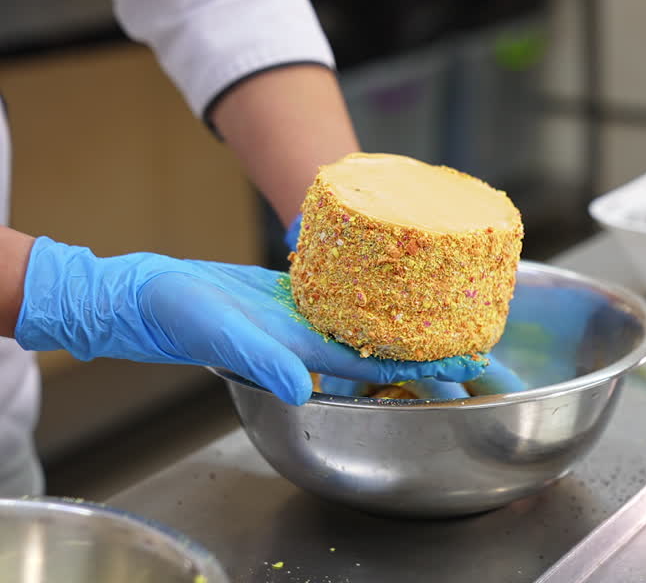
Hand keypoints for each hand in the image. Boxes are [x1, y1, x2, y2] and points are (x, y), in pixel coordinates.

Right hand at [15, 237, 486, 404]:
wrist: (148, 296)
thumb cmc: (179, 318)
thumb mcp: (222, 337)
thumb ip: (262, 362)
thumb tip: (305, 390)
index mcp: (304, 354)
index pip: (379, 364)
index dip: (423, 367)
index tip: (468, 361)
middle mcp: (312, 339)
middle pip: (384, 344)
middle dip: (430, 344)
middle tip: (479, 331)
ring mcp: (304, 316)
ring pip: (367, 318)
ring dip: (406, 315)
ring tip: (449, 301)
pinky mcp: (292, 293)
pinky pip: (343, 289)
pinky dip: (371, 287)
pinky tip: (397, 273)